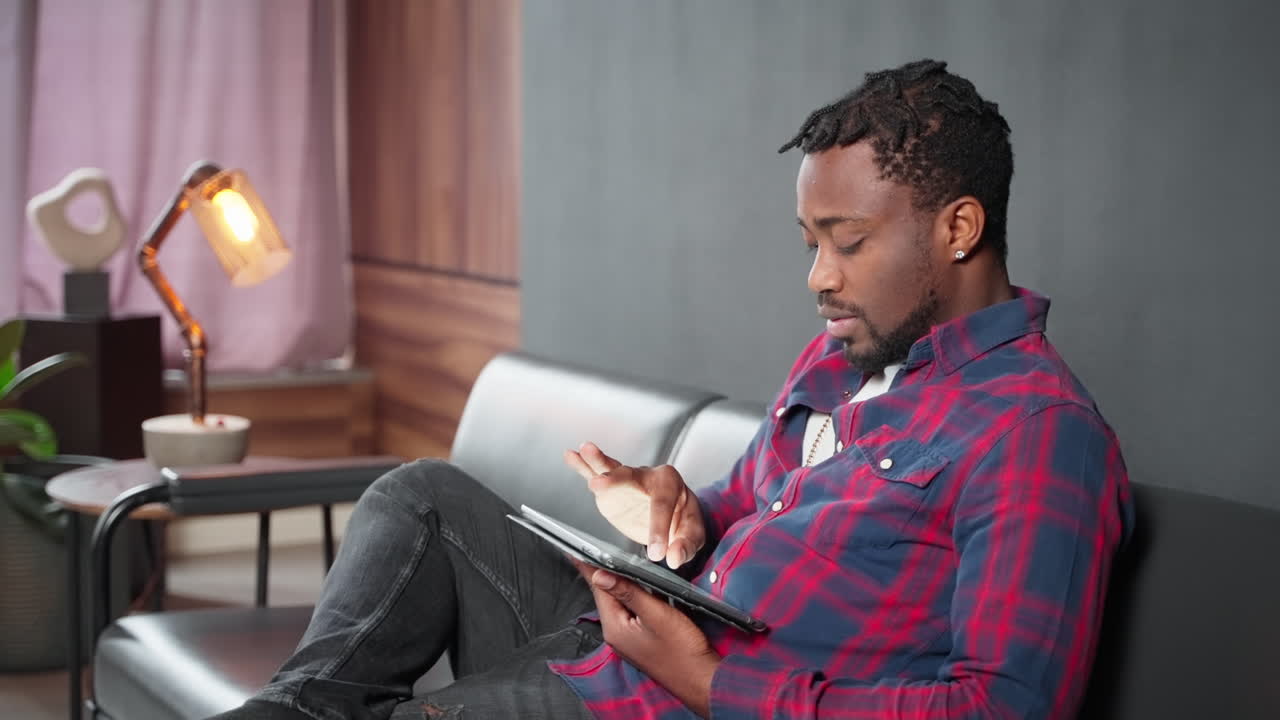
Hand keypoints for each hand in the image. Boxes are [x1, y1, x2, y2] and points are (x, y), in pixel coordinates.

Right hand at [564, 442, 705, 568]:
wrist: (671, 515)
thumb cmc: (682, 520)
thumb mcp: (691, 534)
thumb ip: (685, 545)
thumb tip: (673, 557)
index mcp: (672, 485)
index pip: (663, 506)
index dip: (659, 530)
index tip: (657, 553)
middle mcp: (648, 476)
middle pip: (632, 477)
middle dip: (616, 480)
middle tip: (600, 484)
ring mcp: (627, 480)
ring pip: (612, 469)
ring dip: (598, 461)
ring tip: (585, 451)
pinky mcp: (610, 487)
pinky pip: (596, 473)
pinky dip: (583, 465)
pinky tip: (572, 455)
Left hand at [575, 561, 719, 717]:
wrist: (701, 680)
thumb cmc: (682, 650)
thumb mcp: (656, 615)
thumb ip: (629, 593)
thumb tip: (600, 575)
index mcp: (615, 627)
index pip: (598, 589)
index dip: (590, 566)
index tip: (577, 548)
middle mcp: (617, 634)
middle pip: (607, 594)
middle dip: (605, 571)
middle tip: (600, 545)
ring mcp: (628, 637)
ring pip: (620, 601)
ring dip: (621, 583)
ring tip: (617, 558)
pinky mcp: (641, 638)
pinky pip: (632, 610)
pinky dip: (634, 595)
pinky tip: (640, 584)